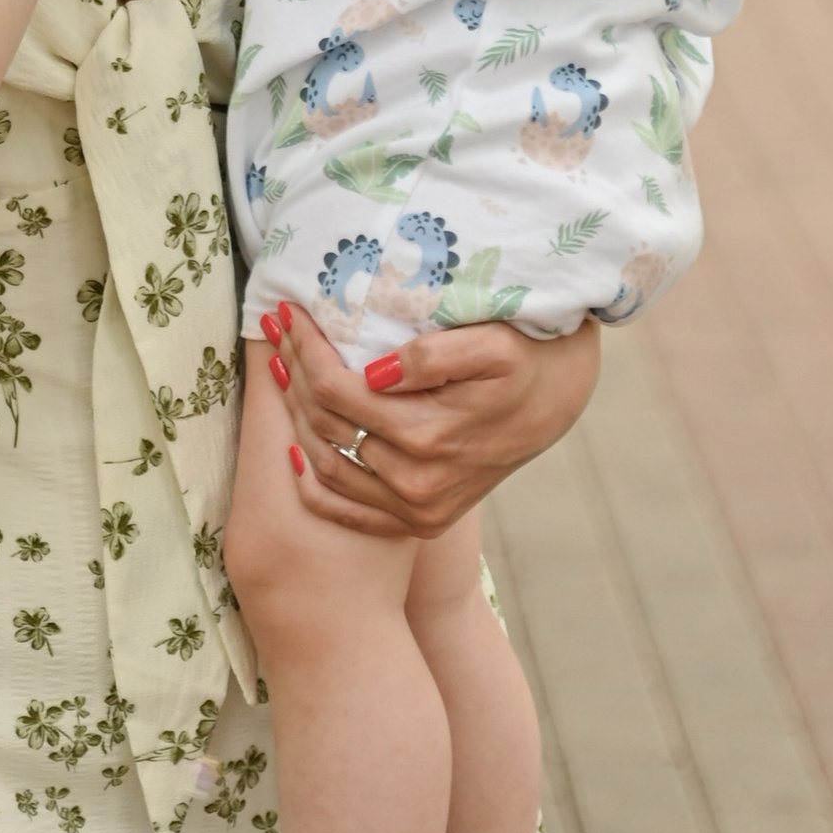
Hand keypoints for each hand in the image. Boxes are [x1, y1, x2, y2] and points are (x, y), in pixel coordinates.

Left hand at [266, 301, 598, 538]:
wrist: (558, 401)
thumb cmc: (523, 360)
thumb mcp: (492, 346)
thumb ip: (434, 357)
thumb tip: (375, 373)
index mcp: (430, 436)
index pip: (337, 392)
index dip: (306, 350)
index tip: (289, 312)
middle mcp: (418, 483)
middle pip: (325, 426)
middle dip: (293, 374)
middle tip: (274, 331)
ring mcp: (418, 508)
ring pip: (327, 466)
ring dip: (294, 417)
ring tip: (278, 371)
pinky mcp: (421, 520)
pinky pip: (349, 512)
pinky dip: (314, 484)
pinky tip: (292, 449)